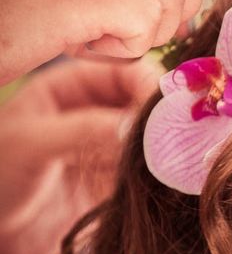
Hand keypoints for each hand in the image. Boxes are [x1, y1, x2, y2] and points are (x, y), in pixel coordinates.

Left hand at [0, 58, 162, 253]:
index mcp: (68, 89)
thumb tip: (139, 124)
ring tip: (173, 162)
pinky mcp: (113, 181)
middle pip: (142, 104)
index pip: (123, 73)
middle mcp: (90, 114)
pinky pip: (145, 170)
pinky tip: (163, 181)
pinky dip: (156, 174)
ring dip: (160, 148)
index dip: (148, 85)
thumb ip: (85, 129)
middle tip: (177, 136)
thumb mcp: (32, 144)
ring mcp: (103, 148)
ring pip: (147, 138)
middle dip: (159, 118)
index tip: (166, 110)